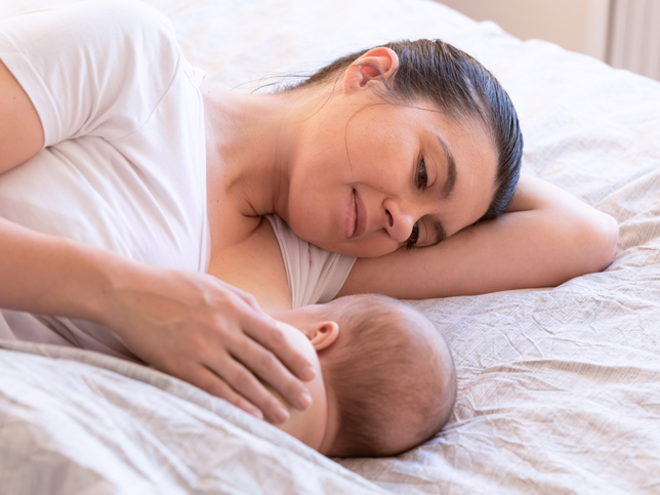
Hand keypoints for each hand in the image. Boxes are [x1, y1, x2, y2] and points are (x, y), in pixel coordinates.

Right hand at [101, 265, 314, 422]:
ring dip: (266, 400)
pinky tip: (250, 415)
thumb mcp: (215, 284)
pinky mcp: (181, 365)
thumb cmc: (174, 286)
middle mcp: (223, 328)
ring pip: (243, 380)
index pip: (274, 337)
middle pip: (264, 362)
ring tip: (282, 415)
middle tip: (305, 401)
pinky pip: (214, 388)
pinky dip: (235, 403)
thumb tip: (268, 319)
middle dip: (289, 383)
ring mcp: (202, 348)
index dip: (294, 357)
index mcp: (234, 307)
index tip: (309, 373)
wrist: (129, 292)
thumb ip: (244, 301)